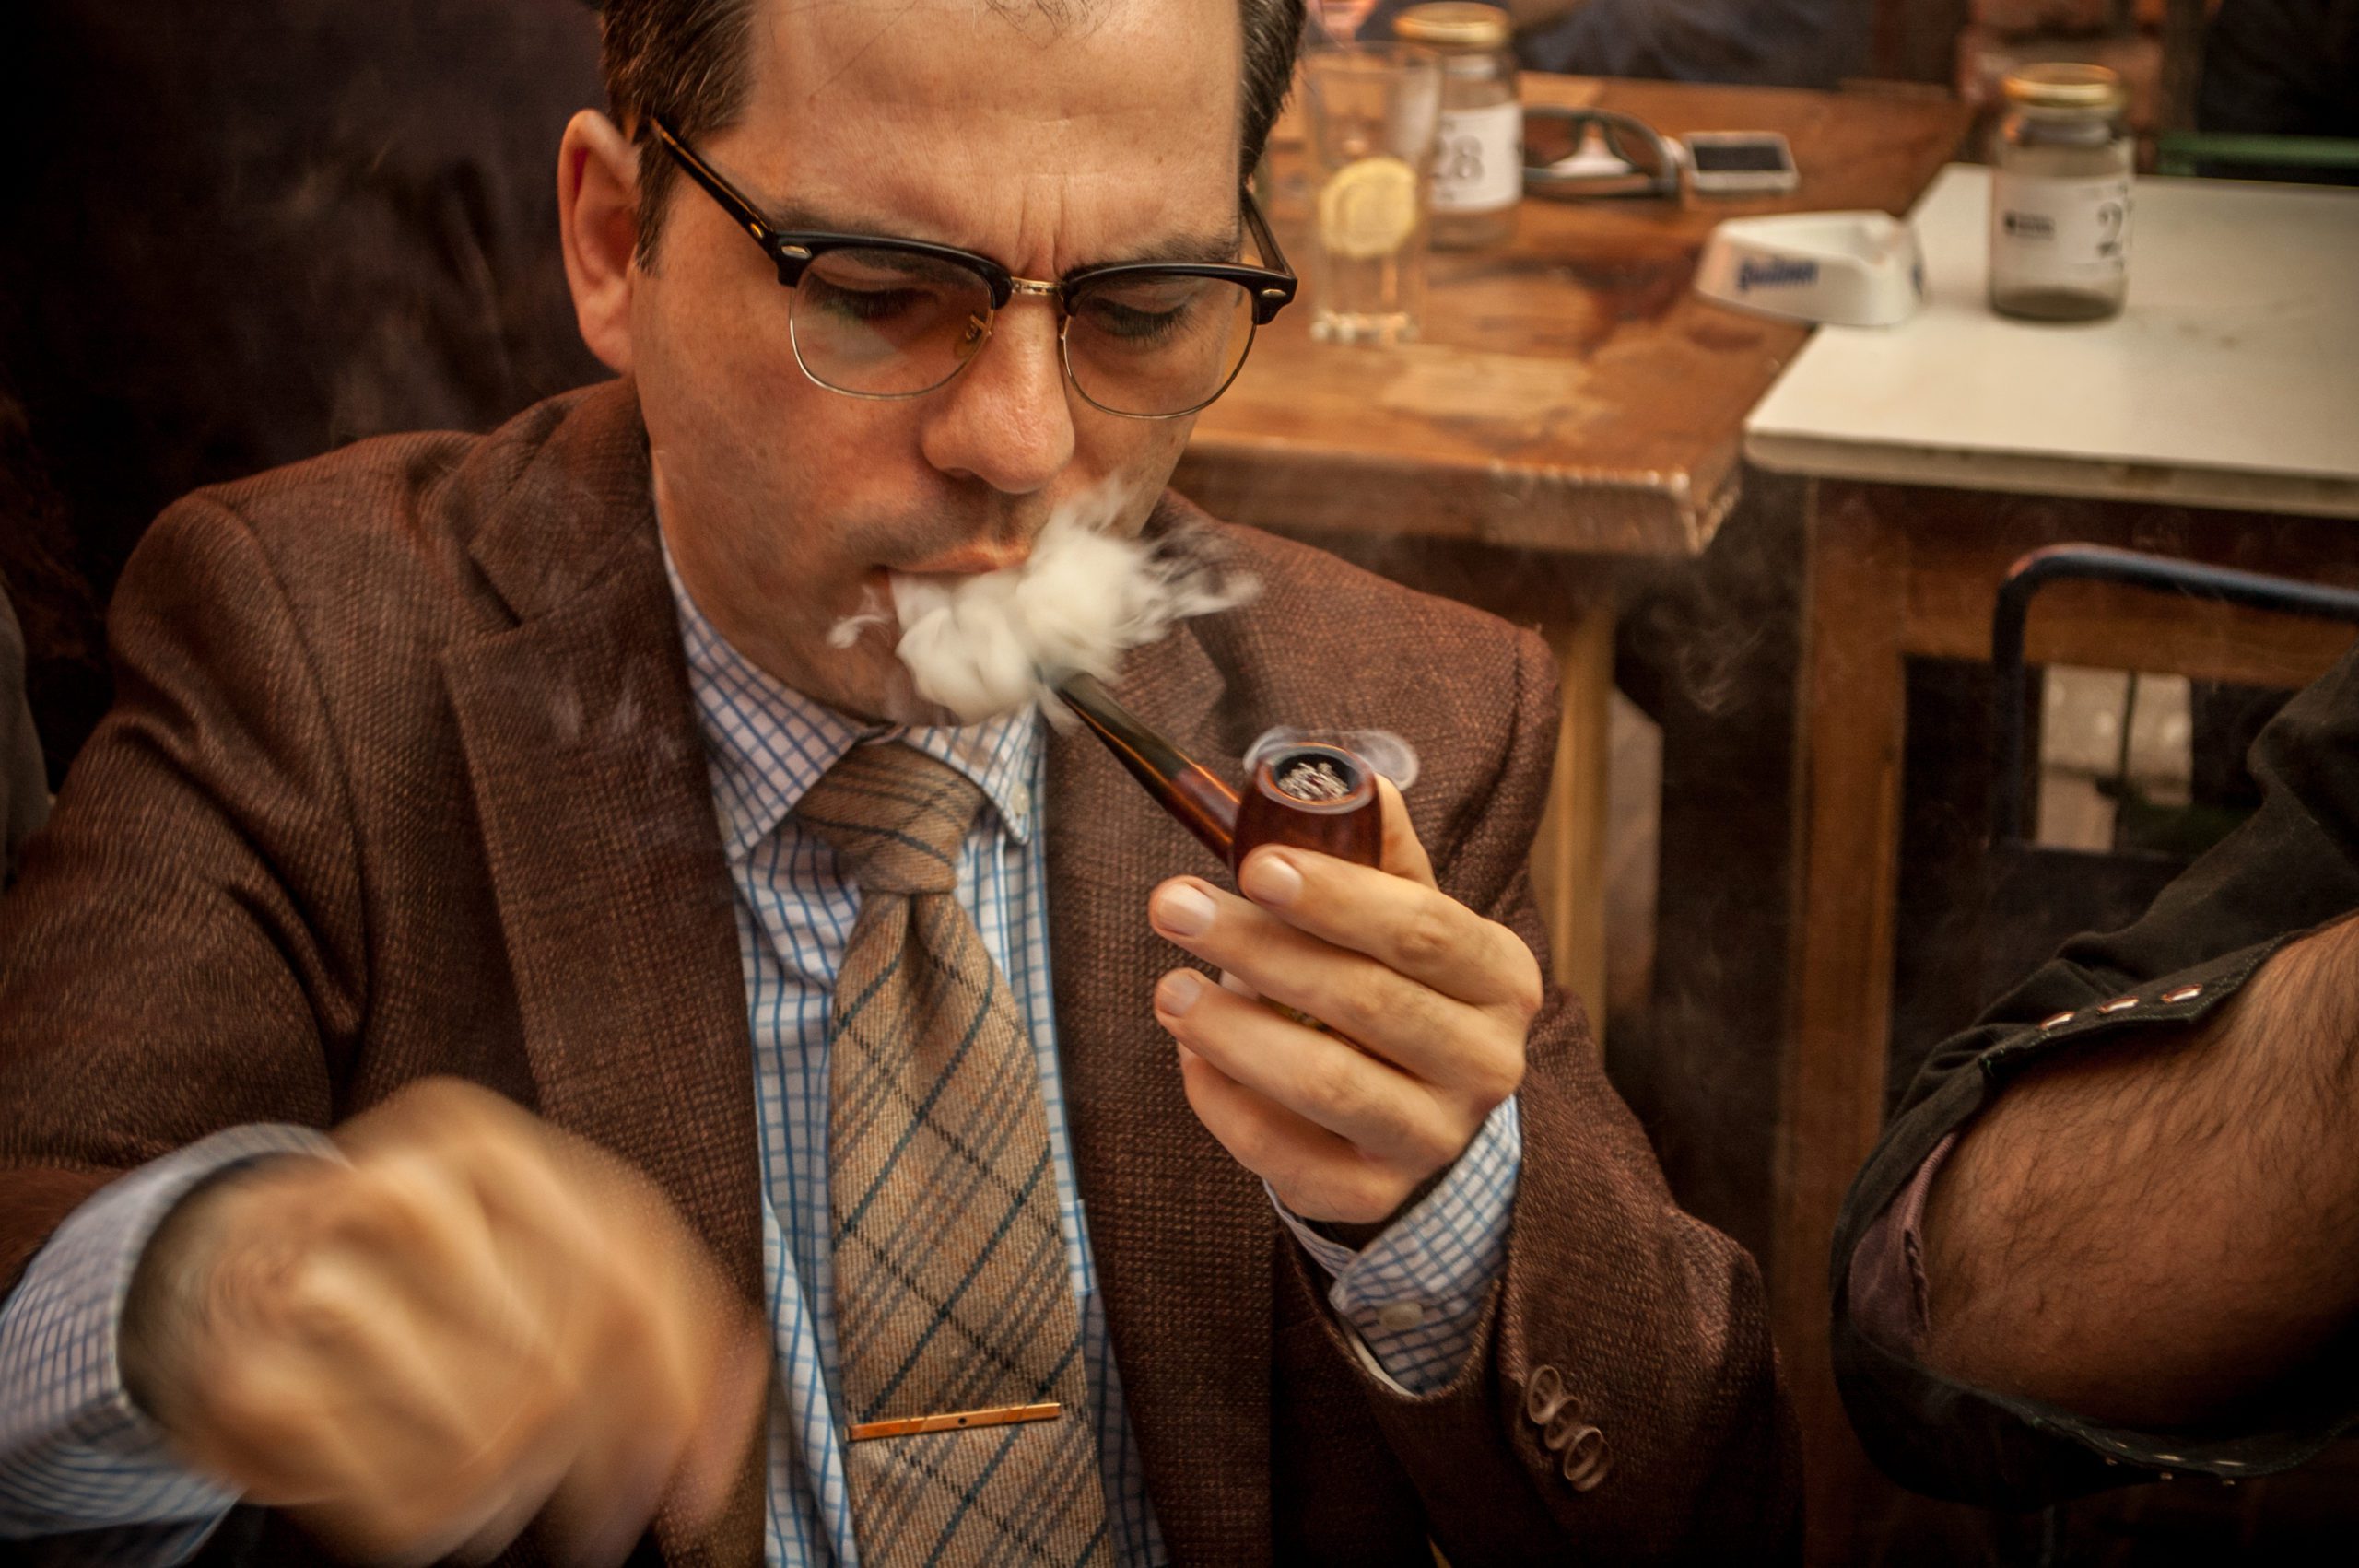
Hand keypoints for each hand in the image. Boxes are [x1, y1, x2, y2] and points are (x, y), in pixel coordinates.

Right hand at [120, 1078, 765, 1566]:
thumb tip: (742, 1386)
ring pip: (490, 1436)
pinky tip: (429, 1499)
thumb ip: (636, 1288)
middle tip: (613, 1517)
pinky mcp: (252, 1381)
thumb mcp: (523, 1228)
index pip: (629, 1270)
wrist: (228, 1267)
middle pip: (568, 1362)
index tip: (703, 1476)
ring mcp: (314, 1279)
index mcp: (481, 1140)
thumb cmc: (420, 1263)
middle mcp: (400, 1191)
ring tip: (502, 1487)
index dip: (689, 1385)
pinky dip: (434, 1522)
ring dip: (516, 1492)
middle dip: (611, 1462)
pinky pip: (397, 1495)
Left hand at [1148, 779, 1539, 1224]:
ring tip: (1170, 989)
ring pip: (1327, 1083)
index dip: (1336, 897)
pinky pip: (1285, 1153)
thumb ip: (1378, 854)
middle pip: (1367, 1001)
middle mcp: (1486, 1064)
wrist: (1418, 1111)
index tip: (1253, 864)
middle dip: (1260, 948)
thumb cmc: (1399, 989)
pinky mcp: (1373, 1193)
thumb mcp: (1404, 916)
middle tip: (1172, 906)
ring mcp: (1435, 1138)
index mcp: (1498, 978)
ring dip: (1234, 1030)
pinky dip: (1225, 1103)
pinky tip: (1191, 1057)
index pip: (1423, 931)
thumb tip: (1356, 780)